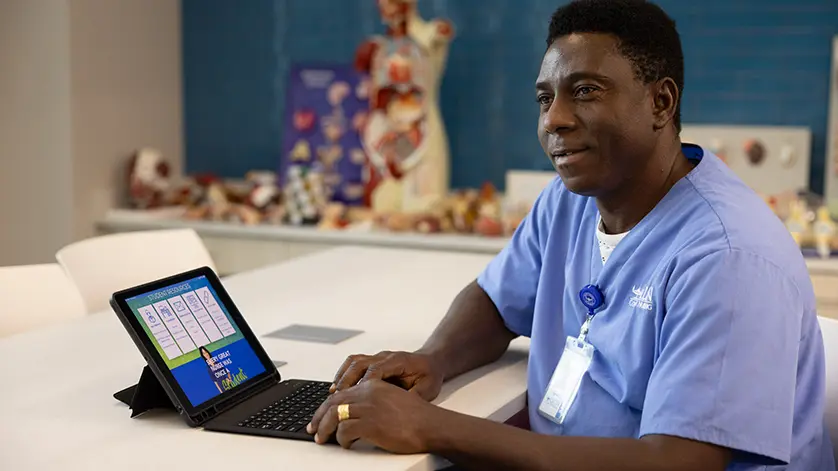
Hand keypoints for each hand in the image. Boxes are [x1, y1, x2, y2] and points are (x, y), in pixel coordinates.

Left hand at [307, 379, 439, 452]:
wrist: (431, 424)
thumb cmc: (417, 417)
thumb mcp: (391, 399)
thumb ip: (372, 401)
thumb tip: (352, 413)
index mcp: (373, 385)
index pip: (341, 393)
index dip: (326, 406)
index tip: (319, 416)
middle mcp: (368, 392)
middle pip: (333, 402)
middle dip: (319, 417)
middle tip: (313, 429)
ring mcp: (368, 407)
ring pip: (335, 416)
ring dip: (325, 429)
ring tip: (323, 439)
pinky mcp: (370, 423)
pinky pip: (345, 432)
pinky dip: (342, 440)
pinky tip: (347, 444)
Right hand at [331, 351, 443, 400]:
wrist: (432, 362)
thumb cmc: (429, 375)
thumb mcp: (427, 389)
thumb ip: (413, 397)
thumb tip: (399, 409)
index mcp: (398, 362)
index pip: (376, 369)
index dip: (364, 383)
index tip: (355, 397)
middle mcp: (385, 357)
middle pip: (360, 364)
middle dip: (346, 381)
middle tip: (336, 398)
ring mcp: (378, 358)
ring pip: (354, 362)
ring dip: (342, 377)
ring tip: (332, 394)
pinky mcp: (373, 362)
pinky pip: (353, 363)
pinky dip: (343, 374)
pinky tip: (337, 387)